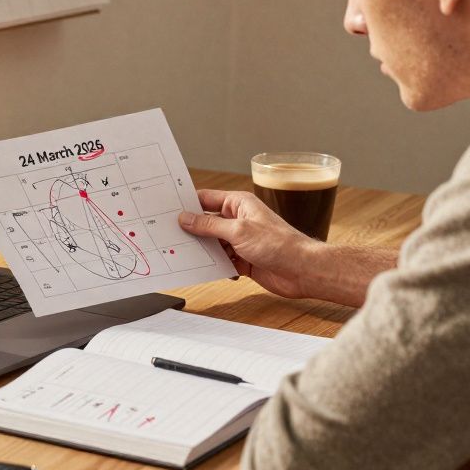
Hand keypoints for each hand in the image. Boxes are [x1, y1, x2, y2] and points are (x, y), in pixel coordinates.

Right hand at [178, 189, 317, 299]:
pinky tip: (208, 270)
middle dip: (191, 230)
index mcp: (239, 204)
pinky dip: (215, 266)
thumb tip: (186, 218)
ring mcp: (241, 240)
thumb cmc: (279, 244)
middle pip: (206, 223)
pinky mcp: (243, 259)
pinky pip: (222, 261)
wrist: (302, 270)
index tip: (168, 209)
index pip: (206, 199)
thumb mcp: (238, 231)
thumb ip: (209, 226)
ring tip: (183, 255)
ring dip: (202, 250)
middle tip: (169, 236)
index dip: (187, 203)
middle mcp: (239, 220)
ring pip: (212, 243)